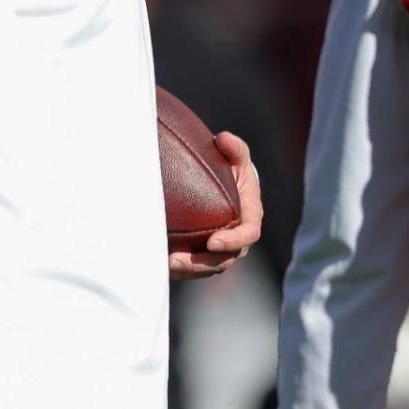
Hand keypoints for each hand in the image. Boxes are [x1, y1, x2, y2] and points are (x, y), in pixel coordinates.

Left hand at [169, 132, 263, 280]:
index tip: (213, 242)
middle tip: (176, 259)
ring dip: (186, 270)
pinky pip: (193, 267)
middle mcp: (238, 239)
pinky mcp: (205, 254)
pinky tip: (158, 261)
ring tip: (164, 263)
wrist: (228, 186)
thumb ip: (235, 148)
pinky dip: (178, 268)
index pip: (248, 234)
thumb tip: (223, 139)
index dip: (233, 241)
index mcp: (250, 217)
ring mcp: (222, 250)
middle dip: (201, 264)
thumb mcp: (238, 157)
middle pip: (224, 260)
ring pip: (207, 268)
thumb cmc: (234, 171)